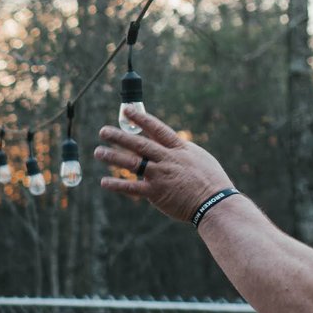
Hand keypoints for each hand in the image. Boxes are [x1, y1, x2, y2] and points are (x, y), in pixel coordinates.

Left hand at [93, 109, 234, 221]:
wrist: (215, 203)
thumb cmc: (211, 181)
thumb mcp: (198, 158)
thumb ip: (179, 150)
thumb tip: (165, 143)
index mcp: (179, 149)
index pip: (157, 129)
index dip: (141, 118)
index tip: (126, 110)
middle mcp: (168, 159)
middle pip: (139, 144)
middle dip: (120, 136)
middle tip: (103, 130)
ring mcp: (161, 175)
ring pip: (132, 163)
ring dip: (113, 157)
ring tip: (98, 152)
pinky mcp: (156, 193)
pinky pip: (132, 187)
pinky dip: (117, 185)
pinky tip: (104, 181)